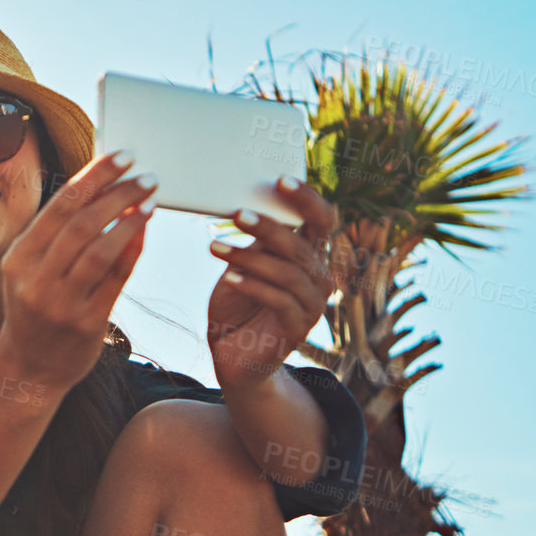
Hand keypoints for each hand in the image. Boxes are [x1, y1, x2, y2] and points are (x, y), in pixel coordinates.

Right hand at [0, 151, 154, 392]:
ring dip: (129, 219)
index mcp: (18, 258)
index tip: (122, 156)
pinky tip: (145, 231)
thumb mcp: (31, 270)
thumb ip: (59, 235)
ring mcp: (59, 303)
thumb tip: (102, 186)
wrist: (28, 369)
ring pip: (99, 250)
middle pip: (81, 223)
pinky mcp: (85, 323)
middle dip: (117, 193)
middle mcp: (34, 279)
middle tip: (146, 176)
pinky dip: (132, 250)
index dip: (94, 176)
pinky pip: (114, 279)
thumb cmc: (36, 309)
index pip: (60, 206)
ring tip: (150, 199)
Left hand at [205, 177, 337, 392]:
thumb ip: (254, 241)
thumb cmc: (236, 304)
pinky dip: (252, 286)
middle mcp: (319, 277)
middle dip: (268, 227)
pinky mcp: (298, 329)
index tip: (281, 180)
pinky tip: (228, 277)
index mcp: (309, 255)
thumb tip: (245, 202)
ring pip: (288, 273)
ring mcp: (312, 305)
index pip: (321, 219)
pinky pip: (279, 301)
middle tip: (236, 214)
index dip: (306, 199)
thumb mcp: (242, 265)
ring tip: (215, 248)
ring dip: (250, 258)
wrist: (232, 355)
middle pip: (300, 245)